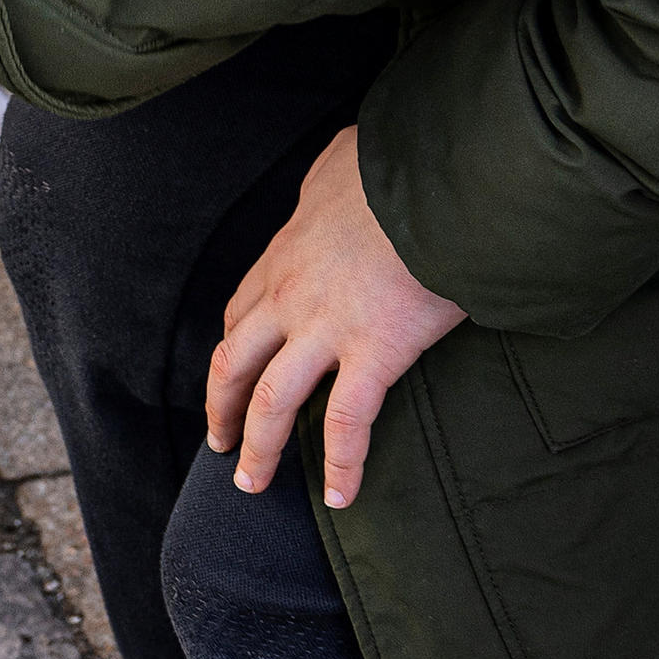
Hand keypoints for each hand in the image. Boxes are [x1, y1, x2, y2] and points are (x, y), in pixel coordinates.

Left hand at [205, 128, 467, 510]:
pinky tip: (341, 496)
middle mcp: (290, 296)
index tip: (230, 381)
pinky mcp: (374, 351)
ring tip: (255, 485)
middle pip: (235, 364)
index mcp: (283, 255)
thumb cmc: (396, 165)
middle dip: (223, 410)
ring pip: (273, 402)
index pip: (239, 315)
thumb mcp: (340, 162)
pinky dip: (342, 465)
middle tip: (221, 445)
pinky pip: (348, 423)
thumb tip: (339, 178)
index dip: (231, 354)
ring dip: (260, 448)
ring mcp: (327, 326)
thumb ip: (328, 183)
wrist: (437, 177)